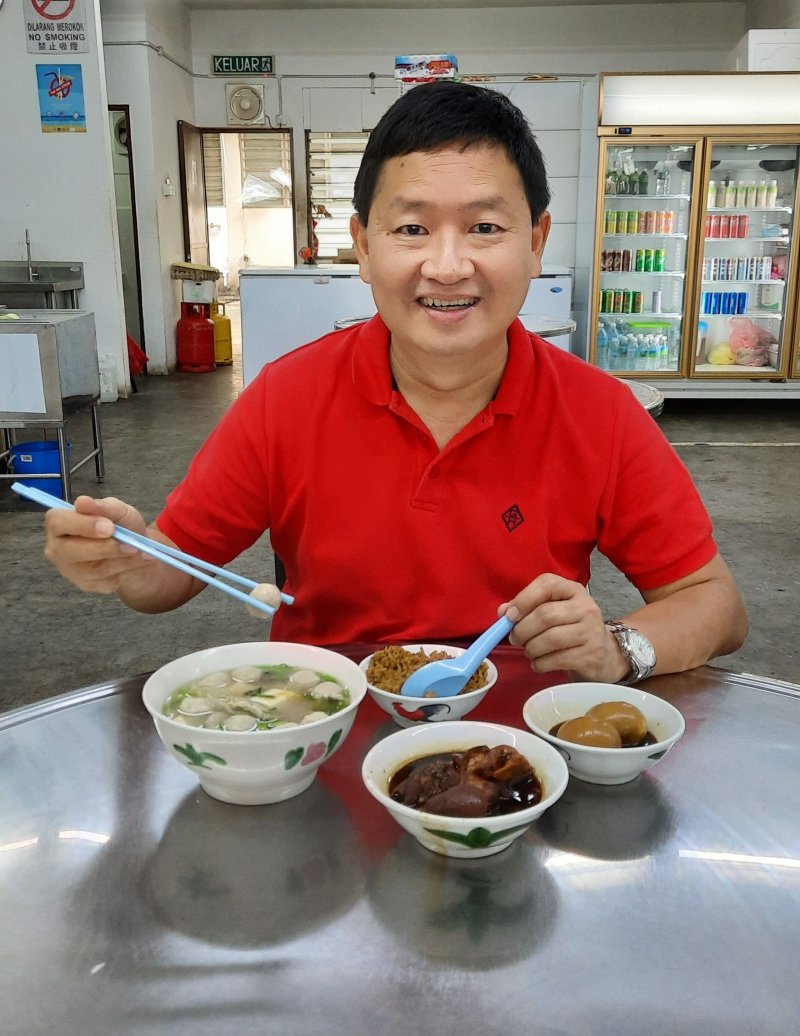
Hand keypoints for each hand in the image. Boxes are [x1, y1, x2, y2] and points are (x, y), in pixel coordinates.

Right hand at [44, 494, 155, 595]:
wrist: (136, 549)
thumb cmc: (120, 525)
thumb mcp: (119, 510)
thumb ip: (103, 506)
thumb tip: (82, 502)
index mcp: (59, 522)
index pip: (58, 522)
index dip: (82, 525)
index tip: (109, 527)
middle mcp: (57, 548)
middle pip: (70, 551)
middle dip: (104, 548)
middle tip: (131, 544)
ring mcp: (69, 569)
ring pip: (93, 569)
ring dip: (122, 559)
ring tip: (140, 550)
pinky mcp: (85, 584)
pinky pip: (105, 580)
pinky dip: (126, 569)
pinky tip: (135, 561)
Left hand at [499, 573, 628, 682]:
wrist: (604, 653)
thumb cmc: (571, 628)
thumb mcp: (553, 612)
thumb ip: (527, 608)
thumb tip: (503, 612)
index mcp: (573, 590)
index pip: (547, 584)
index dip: (524, 599)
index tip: (509, 616)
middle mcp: (585, 607)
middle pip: (545, 615)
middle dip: (522, 630)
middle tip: (514, 639)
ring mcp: (591, 631)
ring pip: (551, 639)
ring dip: (531, 648)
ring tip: (528, 651)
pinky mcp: (591, 655)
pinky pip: (557, 659)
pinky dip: (540, 663)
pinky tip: (538, 663)